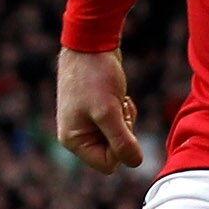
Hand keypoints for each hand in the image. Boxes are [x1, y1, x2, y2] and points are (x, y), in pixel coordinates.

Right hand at [56, 45, 142, 172]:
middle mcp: (77, 135)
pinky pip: (117, 123)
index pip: (108, 165)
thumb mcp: (109, 112)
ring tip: (118, 100)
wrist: (90, 43)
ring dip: (124, 121)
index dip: (122, 148)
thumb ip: (122, 141)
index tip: (122, 123)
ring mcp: (85, 123)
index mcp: (73, 140)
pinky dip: (123, 112)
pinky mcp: (95, 110)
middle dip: (123, 133)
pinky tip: (119, 96)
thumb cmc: (95, 76)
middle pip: (113, 153)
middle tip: (119, 109)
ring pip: (117, 137)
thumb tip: (136, 163)